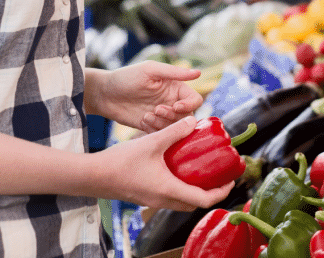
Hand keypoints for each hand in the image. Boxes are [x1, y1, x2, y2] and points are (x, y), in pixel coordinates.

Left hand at [86, 61, 202, 131]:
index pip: (194, 100)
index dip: (189, 105)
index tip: (175, 106)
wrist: (104, 94)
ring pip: (175, 127)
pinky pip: (162, 134)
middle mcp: (171, 102)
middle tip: (157, 110)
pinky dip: (155, 129)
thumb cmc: (126, 77)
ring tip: (147, 115)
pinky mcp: (151, 127)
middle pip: (187, 116)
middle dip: (174, 116)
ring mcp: (161, 116)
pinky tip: (143, 120)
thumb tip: (198, 72)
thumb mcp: (150, 70)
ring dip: (163, 123)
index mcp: (175, 87)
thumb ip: (174, 73)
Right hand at [92, 116, 233, 210]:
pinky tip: (176, 166)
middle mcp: (162, 199)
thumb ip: (174, 131)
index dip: (221, 191)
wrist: (92, 176)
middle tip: (218, 175)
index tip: (231, 179)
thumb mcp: (151, 142)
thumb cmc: (120, 162)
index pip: (203, 199)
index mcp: (169, 190)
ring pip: (180, 200)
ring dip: (194, 189)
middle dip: (210, 192)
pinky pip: (169, 195)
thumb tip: (193, 120)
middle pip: (194, 203)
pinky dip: (179, 186)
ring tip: (200, 170)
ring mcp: (152, 200)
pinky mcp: (144, 196)